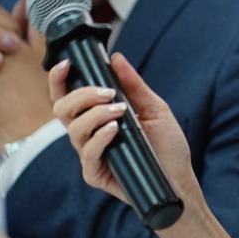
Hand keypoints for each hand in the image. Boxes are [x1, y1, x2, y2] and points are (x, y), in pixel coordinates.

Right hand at [51, 52, 197, 207]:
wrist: (179, 179)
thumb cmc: (167, 146)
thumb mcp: (154, 109)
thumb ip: (134, 85)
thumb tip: (116, 58)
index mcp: (96, 117)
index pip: (67, 96)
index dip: (59, 80)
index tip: (67, 63)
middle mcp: (88, 135)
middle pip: (62, 110)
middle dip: (81, 95)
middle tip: (108, 93)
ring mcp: (90, 155)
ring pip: (73, 130)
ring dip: (95, 115)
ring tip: (121, 111)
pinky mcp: (95, 174)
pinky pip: (88, 154)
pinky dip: (99, 138)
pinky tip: (115, 130)